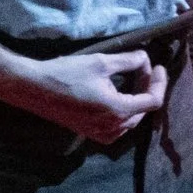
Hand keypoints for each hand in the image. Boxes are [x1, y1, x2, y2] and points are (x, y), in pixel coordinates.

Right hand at [7, 51, 169, 143]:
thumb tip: (145, 58)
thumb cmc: (66, 74)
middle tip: (143, 68)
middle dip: (147, 88)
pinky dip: (123, 111)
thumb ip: (129, 61)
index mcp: (118, 111)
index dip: (159, 82)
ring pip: (131, 119)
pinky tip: (118, 95)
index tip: (157, 66)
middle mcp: (112, 128)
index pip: (152, 101)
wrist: (34, 89)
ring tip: (133, 79)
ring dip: (136, 100)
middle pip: (143, 110)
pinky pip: (117, 126)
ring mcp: (101, 134)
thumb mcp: (101, 62)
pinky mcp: (90, 133)